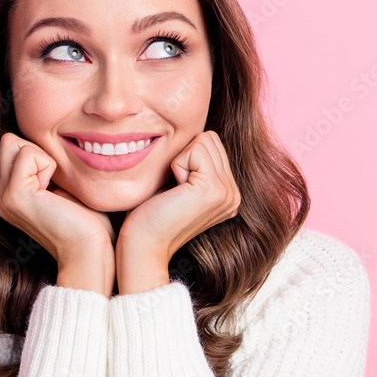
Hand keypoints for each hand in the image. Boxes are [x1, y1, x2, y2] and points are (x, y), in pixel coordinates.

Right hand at [0, 132, 115, 296]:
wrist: (90, 248)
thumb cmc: (86, 218)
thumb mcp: (60, 185)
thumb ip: (44, 165)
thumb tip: (46, 136)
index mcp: (8, 193)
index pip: (10, 146)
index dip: (39, 154)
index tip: (55, 182)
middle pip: (7, 141)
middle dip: (37, 152)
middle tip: (54, 182)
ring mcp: (2, 197)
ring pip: (12, 142)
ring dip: (42, 158)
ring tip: (54, 188)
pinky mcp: (13, 196)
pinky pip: (28, 154)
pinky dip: (48, 165)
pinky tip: (54, 193)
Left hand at [115, 130, 240, 293]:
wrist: (143, 244)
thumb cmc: (150, 214)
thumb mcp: (179, 184)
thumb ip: (194, 163)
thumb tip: (195, 132)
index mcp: (228, 192)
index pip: (212, 144)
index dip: (186, 156)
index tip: (176, 187)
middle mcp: (234, 194)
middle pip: (211, 139)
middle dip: (185, 155)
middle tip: (174, 188)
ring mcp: (228, 193)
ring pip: (205, 140)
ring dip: (181, 160)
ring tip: (175, 190)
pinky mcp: (214, 189)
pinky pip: (196, 149)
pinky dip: (178, 164)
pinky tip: (175, 190)